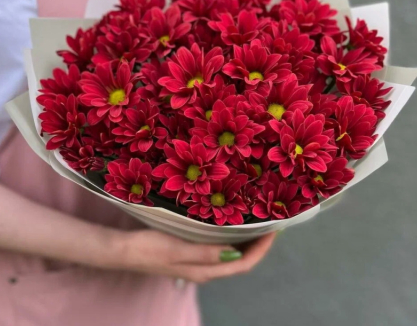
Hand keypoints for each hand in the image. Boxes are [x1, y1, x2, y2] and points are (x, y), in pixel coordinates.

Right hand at [107, 230, 275, 282]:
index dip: (261, 249)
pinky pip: (219, 248)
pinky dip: (231, 237)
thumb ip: (206, 253)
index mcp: (205, 270)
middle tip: (269, 222)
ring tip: (256, 221)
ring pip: (231, 254)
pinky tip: (230, 224)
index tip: (274, 230)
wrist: (124, 250)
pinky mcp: (191, 253)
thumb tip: (236, 253)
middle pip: (241, 260)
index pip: (243, 264)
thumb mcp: (178, 249)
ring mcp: (198, 262)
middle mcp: (206, 269)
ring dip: (246, 240)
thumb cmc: (149, 248)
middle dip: (258, 244)